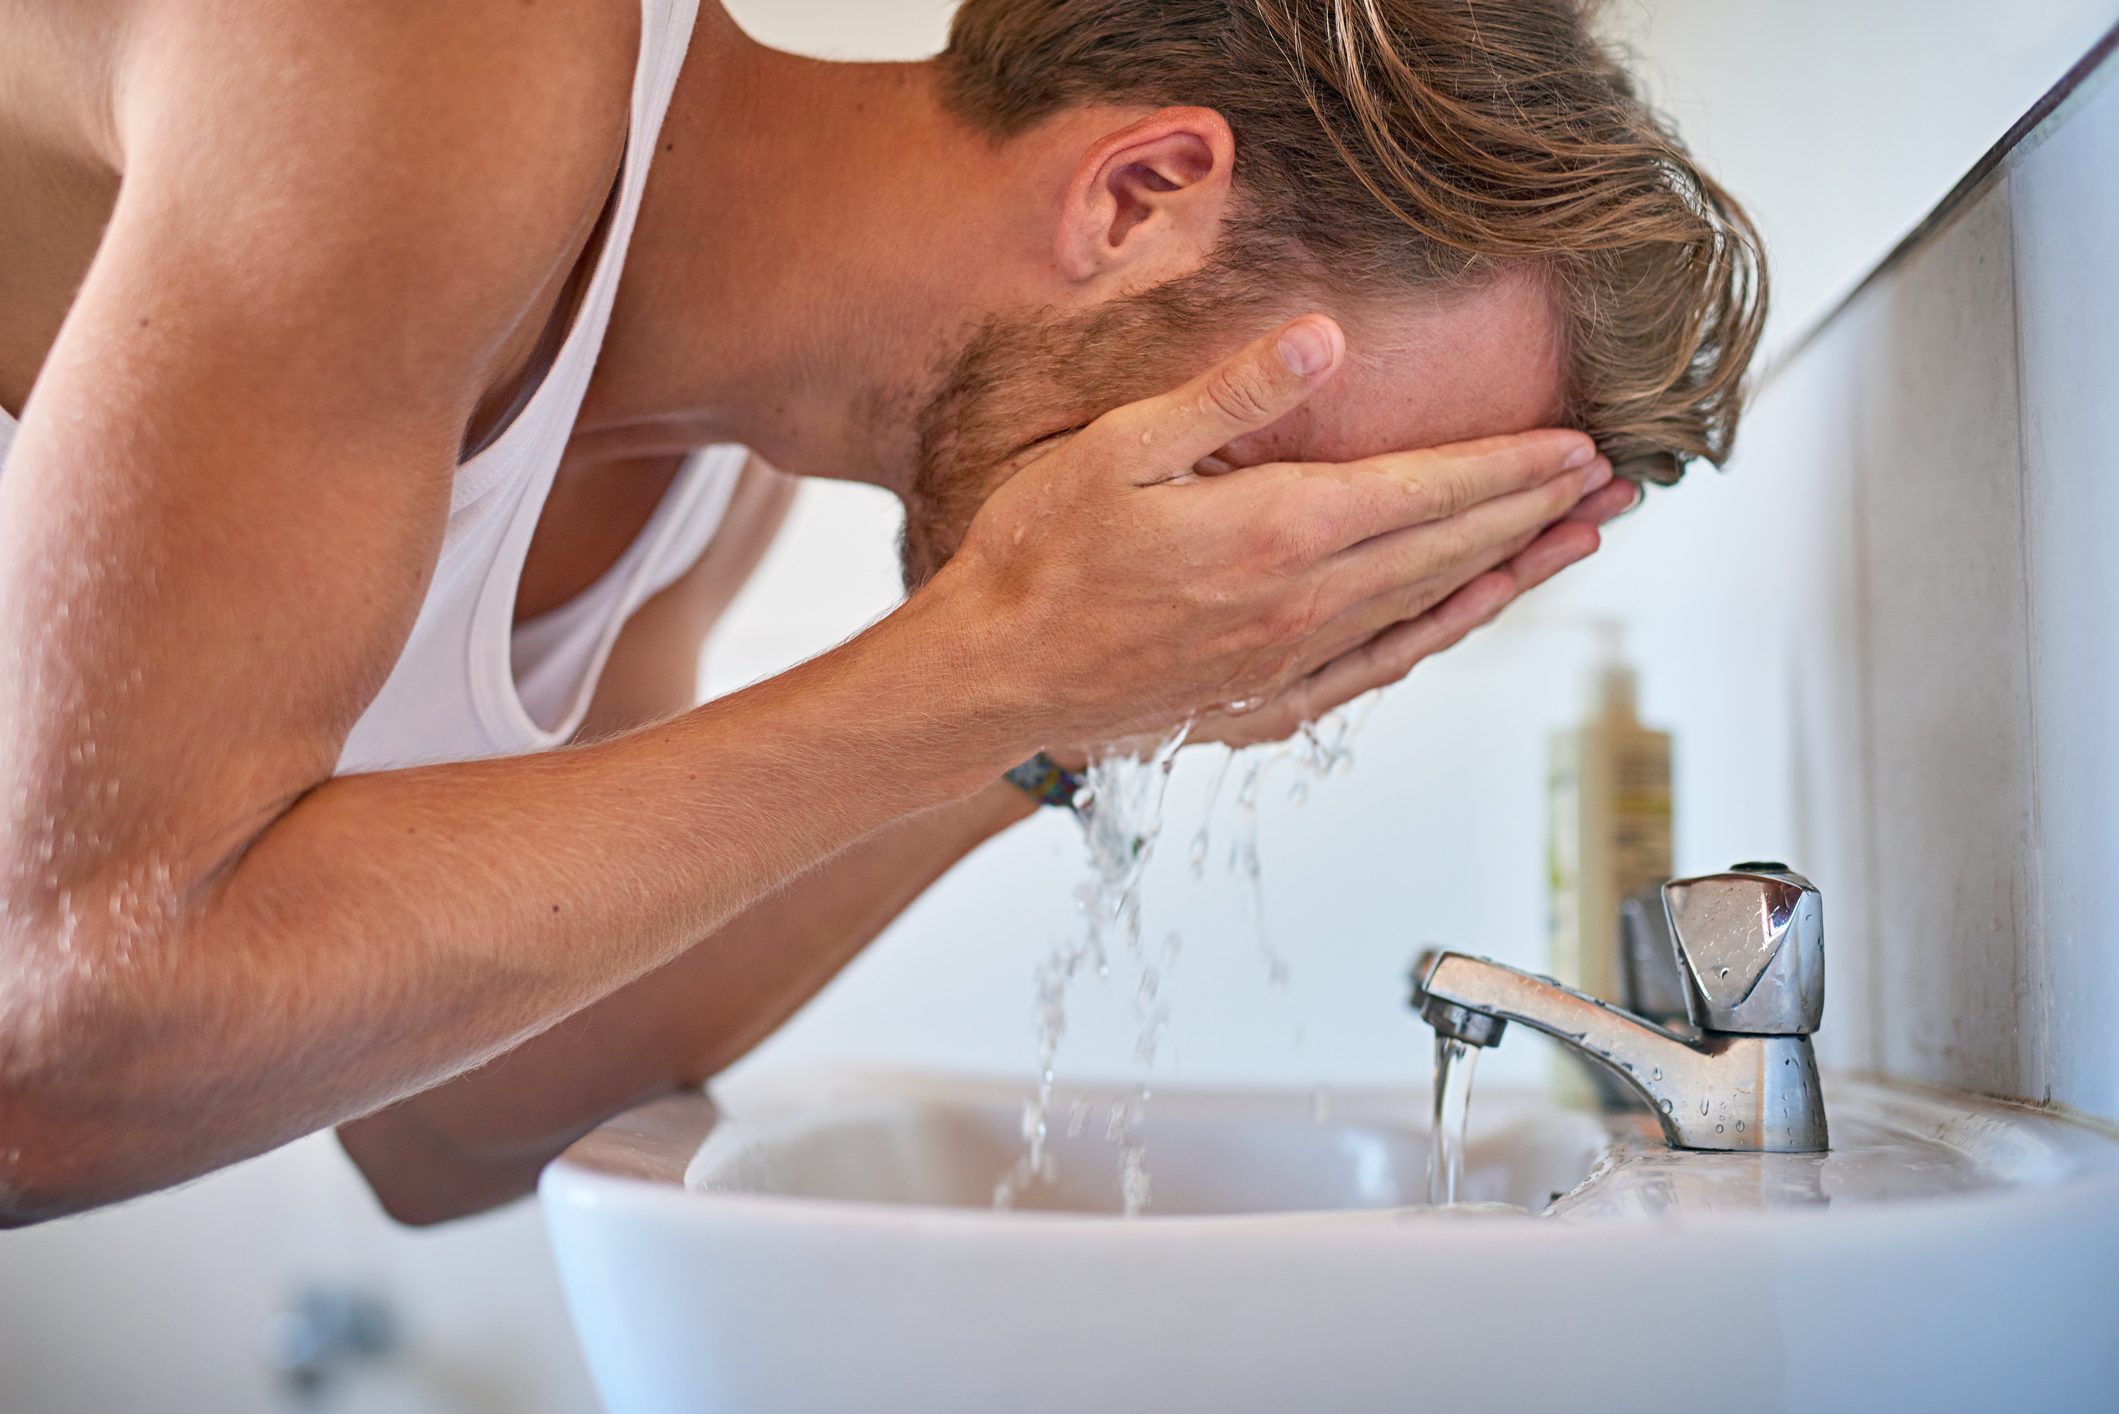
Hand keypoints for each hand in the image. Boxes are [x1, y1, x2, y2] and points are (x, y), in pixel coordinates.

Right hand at [928, 315, 1610, 749]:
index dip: (1511, 466)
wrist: (994, 675)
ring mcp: (1291, 663)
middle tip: (1615, 484)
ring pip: (1431, 610)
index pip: (1428, 491)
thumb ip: (1232, 394)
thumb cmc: (1042, 555)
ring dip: (1512, 572)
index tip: (1579, 444)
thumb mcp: (1122, 449)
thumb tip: (1325, 340)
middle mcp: (1303, 606)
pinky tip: (1469, 612)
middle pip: (1450, 550)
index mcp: (1278, 533)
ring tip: (1576, 541)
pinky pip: (1381, 667)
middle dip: (1539, 511)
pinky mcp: (1267, 702)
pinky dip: (1441, 634)